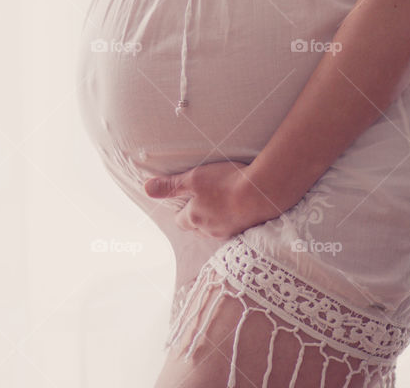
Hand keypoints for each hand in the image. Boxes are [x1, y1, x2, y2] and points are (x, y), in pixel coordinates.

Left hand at [143, 160, 285, 239]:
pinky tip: (238, 210)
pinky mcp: (247, 230)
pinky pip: (234, 229)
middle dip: (196, 219)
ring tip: (219, 207)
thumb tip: (146, 189)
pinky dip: (233, 220)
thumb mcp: (193, 178)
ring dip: (215, 221)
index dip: (180, 213)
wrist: (262, 191)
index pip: (180, 222)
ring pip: (215, 230)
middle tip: (200, 206)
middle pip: (197, 229)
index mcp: (195, 218)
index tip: (182, 204)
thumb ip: (170, 186)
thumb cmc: (226, 182)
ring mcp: (230, 232)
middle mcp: (210, 230)